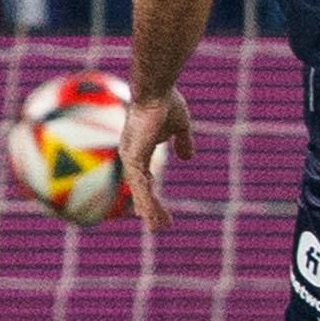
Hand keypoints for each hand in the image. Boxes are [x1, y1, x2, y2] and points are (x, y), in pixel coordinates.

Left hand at [117, 88, 193, 234]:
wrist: (156, 92)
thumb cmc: (166, 102)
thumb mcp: (180, 126)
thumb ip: (183, 141)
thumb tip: (187, 158)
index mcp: (139, 148)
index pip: (143, 177)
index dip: (148, 193)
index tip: (148, 209)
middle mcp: (131, 156)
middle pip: (141, 189)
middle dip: (149, 208)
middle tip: (158, 226)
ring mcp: (131, 159)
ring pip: (141, 192)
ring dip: (151, 211)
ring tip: (159, 229)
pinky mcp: (135, 160)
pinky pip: (142, 187)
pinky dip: (147, 203)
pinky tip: (150, 216)